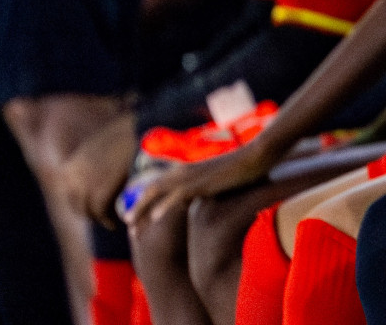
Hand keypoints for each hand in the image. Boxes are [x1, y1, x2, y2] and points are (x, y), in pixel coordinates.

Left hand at [62, 112, 138, 228]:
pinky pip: (100, 211)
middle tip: (105, 218)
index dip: (81, 203)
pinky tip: (117, 222)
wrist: (142, 128)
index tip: (94, 208)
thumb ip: (89, 161)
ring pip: (88, 210)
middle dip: (90, 213)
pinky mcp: (100, 190)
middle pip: (76, 204)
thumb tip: (88, 175)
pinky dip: (108, 220)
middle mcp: (73, 174)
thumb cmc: (127, 132)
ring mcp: (85, 182)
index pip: (68, 193)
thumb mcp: (99, 144)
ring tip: (113, 222)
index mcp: (71, 164)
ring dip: (100, 219)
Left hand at [124, 141, 272, 227]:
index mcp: (185, 171)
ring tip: (133, 228)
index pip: (157, 188)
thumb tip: (194, 203)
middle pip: (152, 191)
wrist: (257, 157)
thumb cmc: (241, 170)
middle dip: (138, 209)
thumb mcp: (216, 182)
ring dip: (143, 211)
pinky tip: (156, 218)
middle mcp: (183, 171)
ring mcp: (192, 176)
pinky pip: (178, 195)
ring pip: (158, 193)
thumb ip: (202, 190)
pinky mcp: (202, 182)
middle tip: (128, 227)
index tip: (136, 220)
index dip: (144, 204)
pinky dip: (165, 206)